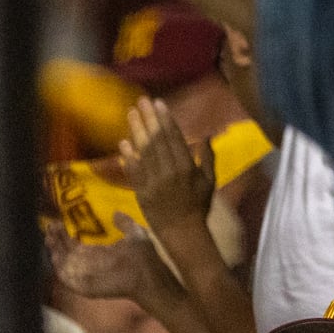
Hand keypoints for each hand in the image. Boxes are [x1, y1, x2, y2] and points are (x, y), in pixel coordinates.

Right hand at [46, 215, 165, 301]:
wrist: (147, 274)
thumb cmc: (143, 256)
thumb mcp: (134, 233)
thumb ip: (124, 223)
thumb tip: (116, 212)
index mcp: (98, 253)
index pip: (75, 244)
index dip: (64, 234)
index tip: (56, 222)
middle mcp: (89, 264)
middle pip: (66, 253)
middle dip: (56, 240)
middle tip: (48, 227)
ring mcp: (86, 276)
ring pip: (64, 264)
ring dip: (55, 252)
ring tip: (48, 237)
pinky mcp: (85, 287)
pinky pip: (68, 279)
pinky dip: (60, 269)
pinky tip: (54, 256)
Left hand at [120, 97, 214, 232]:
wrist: (182, 231)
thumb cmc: (198, 204)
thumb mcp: (210, 180)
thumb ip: (208, 158)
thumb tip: (205, 136)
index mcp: (187, 167)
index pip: (174, 137)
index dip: (166, 119)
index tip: (159, 103)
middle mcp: (169, 172)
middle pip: (157, 140)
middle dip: (149, 119)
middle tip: (142, 101)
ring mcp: (153, 182)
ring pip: (144, 151)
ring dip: (137, 131)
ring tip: (131, 113)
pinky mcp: (141, 192)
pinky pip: (134, 171)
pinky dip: (128, 157)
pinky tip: (123, 142)